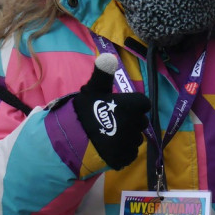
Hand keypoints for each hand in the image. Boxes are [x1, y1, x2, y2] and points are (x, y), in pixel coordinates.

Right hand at [72, 53, 151, 169]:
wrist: (71, 138)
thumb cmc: (84, 111)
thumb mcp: (93, 89)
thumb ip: (104, 73)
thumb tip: (108, 56)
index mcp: (133, 105)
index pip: (143, 104)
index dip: (133, 105)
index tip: (120, 108)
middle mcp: (137, 123)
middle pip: (140, 122)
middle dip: (130, 121)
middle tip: (112, 122)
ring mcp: (131, 142)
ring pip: (135, 138)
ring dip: (126, 137)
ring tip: (109, 136)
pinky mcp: (125, 158)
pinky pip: (130, 154)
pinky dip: (122, 152)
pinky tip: (109, 148)